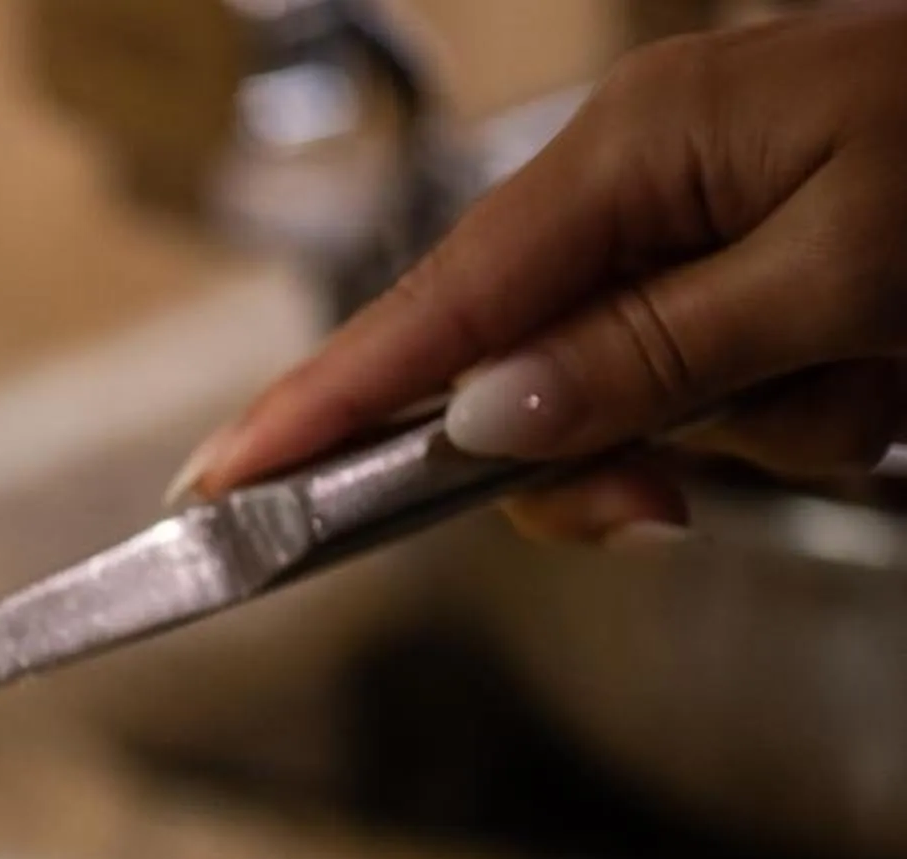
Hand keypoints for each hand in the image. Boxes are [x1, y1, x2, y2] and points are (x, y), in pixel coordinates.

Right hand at [175, 12, 906, 541]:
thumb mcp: (846, 270)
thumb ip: (652, 357)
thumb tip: (485, 421)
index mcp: (637, 153)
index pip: (430, 308)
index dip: (317, 408)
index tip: (216, 490)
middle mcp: (650, 186)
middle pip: (521, 381)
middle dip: (602, 457)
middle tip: (671, 508)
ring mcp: (711, 230)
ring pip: (641, 406)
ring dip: (756, 432)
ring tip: (876, 377)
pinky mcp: (774, 273)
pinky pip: (733, 394)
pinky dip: (812, 412)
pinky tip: (890, 367)